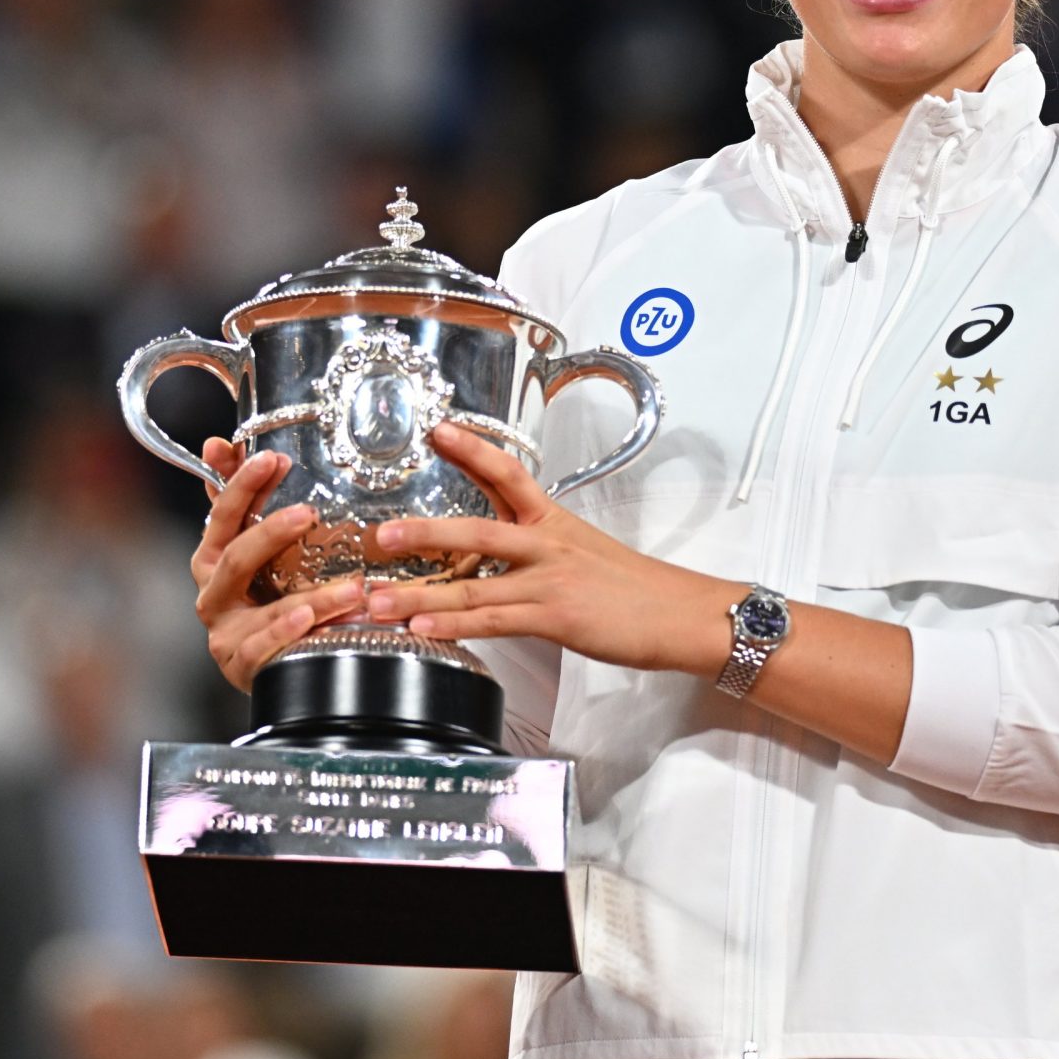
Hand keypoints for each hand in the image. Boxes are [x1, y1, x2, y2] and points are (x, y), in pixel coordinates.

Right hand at [189, 439, 358, 690]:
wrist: (262, 662)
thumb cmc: (260, 596)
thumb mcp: (252, 546)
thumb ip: (241, 499)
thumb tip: (218, 444)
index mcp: (212, 559)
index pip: (221, 515)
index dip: (242, 486)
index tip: (271, 459)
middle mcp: (212, 594)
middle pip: (236, 559)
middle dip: (271, 533)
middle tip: (309, 513)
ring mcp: (225, 633)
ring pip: (262, 611)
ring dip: (311, 599)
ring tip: (354, 588)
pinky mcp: (240, 666)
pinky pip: (263, 650)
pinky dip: (288, 635)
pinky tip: (313, 623)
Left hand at [363, 423, 738, 677]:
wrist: (682, 613)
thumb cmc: (636, 588)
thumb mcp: (586, 548)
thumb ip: (540, 544)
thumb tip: (500, 549)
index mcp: (554, 521)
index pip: (508, 473)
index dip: (471, 449)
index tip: (438, 430)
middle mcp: (547, 544)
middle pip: (477, 528)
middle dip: (425, 531)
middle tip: (382, 533)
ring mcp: (549, 579)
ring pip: (473, 584)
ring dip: (419, 593)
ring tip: (377, 600)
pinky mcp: (556, 616)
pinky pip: (494, 620)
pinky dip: (453, 625)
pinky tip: (422, 628)